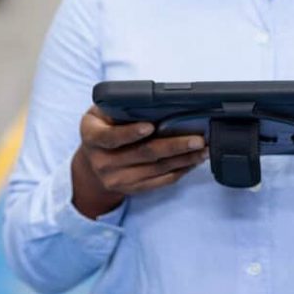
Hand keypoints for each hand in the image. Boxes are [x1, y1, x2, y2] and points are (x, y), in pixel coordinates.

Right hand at [70, 106, 206, 218]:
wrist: (90, 166)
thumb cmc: (101, 129)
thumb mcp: (99, 114)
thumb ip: (117, 108)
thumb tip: (152, 104)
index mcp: (92, 138)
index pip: (111, 137)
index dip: (130, 132)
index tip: (151, 126)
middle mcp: (103, 162)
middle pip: (143, 154)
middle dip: (174, 146)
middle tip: (197, 139)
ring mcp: (118, 179)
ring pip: (157, 169)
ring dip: (184, 159)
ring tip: (203, 149)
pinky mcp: (132, 189)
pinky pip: (160, 181)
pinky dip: (180, 171)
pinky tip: (193, 161)